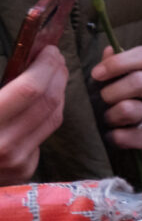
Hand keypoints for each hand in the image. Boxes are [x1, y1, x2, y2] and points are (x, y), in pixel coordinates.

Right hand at [0, 46, 67, 181]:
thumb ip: (1, 87)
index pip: (30, 89)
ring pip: (52, 118)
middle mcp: (3, 145)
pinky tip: (37, 105)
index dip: (45, 65)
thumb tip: (21, 58)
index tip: (49, 50)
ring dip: (57, 92)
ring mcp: (15, 161)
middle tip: (55, 58)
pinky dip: (44, 117)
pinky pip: (42, 136)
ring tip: (53, 75)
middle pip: (47, 101)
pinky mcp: (23, 170)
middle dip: (57, 74)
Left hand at [92, 45, 141, 171]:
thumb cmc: (130, 103)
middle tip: (103, 101)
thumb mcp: (121, 83)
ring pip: (131, 109)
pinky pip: (132, 136)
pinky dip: (116, 137)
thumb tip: (109, 49)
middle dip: (111, 92)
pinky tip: (115, 136)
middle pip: (139, 81)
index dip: (120, 61)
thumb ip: (114, 67)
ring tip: (110, 120)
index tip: (97, 73)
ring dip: (111, 116)